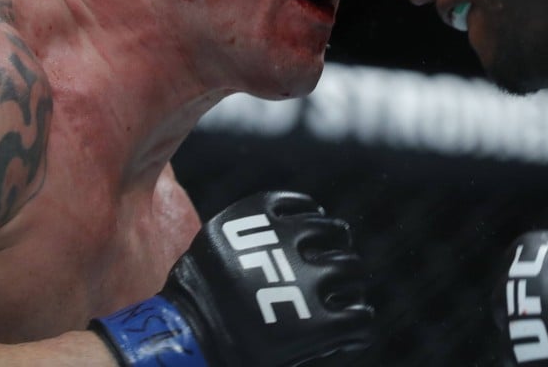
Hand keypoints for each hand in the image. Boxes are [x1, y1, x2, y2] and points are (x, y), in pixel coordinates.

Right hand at [92, 191, 374, 365]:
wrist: (186, 339)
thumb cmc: (195, 295)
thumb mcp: (217, 241)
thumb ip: (251, 228)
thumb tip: (291, 220)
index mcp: (259, 218)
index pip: (304, 207)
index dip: (315, 217)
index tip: (319, 225)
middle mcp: (287, 244)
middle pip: (333, 234)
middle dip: (339, 245)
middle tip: (341, 260)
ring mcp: (304, 284)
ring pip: (350, 268)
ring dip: (353, 278)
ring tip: (352, 287)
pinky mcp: (316, 324)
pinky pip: (357, 316)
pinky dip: (361, 318)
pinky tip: (358, 320)